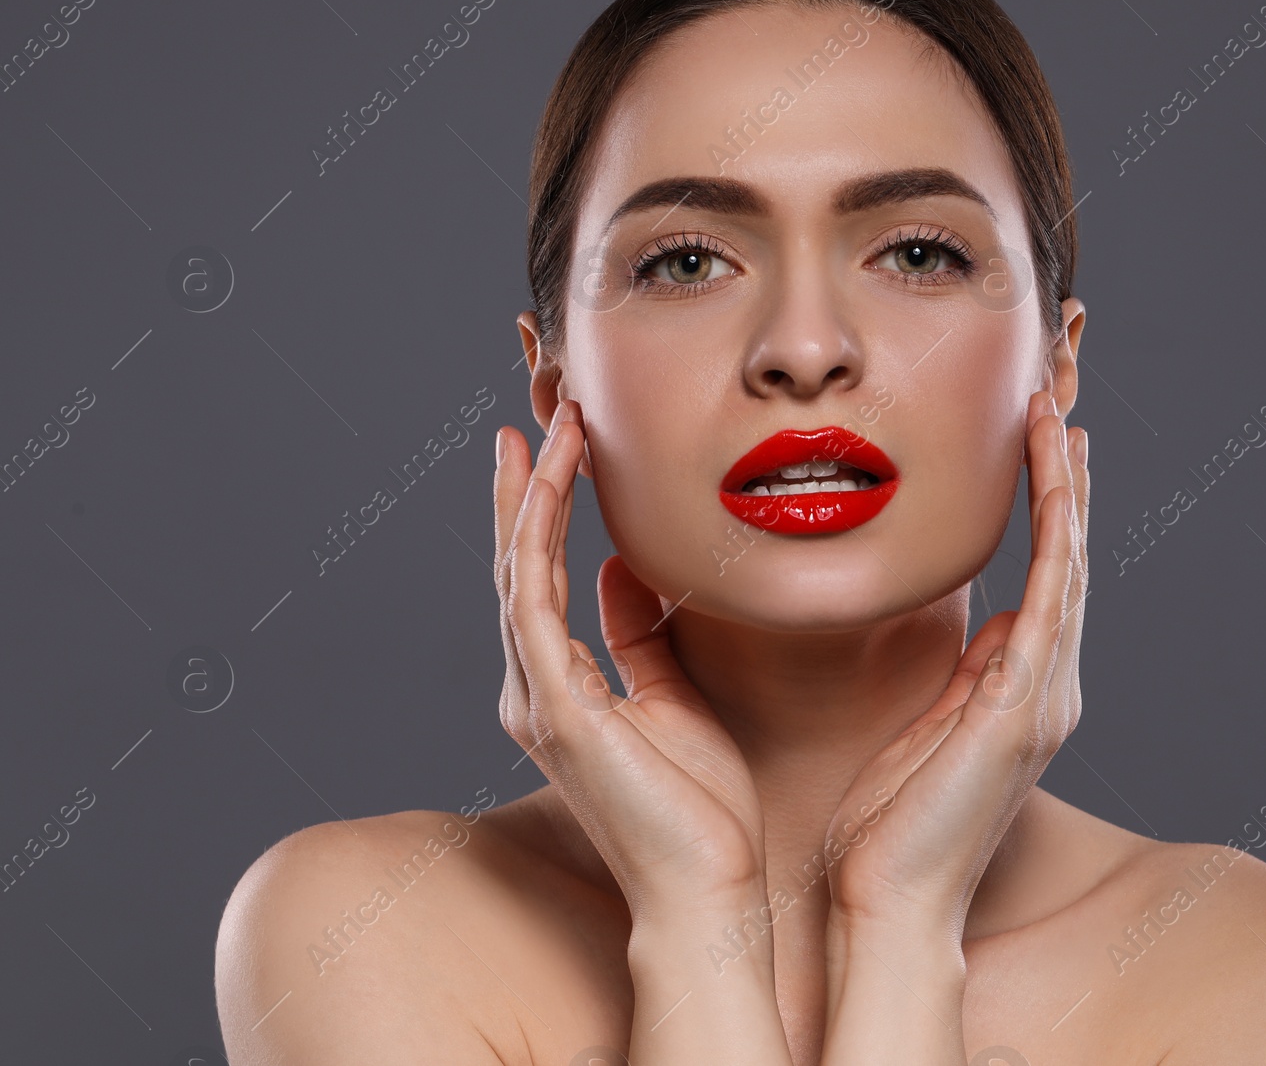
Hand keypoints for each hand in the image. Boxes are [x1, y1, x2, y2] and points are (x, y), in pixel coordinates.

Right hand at [493, 400, 770, 917]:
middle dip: (525, 486)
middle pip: (517, 564)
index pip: (543, 578)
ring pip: (518, 571)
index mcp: (562, 690)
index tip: (559, 446)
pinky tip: (549, 482)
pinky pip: (535, 601)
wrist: (710, 889)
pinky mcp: (557, 710)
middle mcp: (535, 690)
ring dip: (530, 494)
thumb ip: (639, 636)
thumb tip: (623, 569)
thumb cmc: (703, 809)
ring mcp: (537, 701)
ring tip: (547, 426)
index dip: (543, 509)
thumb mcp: (671, 697)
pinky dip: (538, 535)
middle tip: (540, 413)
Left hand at [823, 388, 1088, 932]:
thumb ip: (963, 679)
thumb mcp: (926, 731)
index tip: (1037, 446)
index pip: (1044, 581)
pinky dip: (1057, 527)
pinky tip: (1055, 473)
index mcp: (1019, 692)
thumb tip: (989, 629)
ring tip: (1056, 416)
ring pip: (1070, 565)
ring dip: (1064, 486)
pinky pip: (1053, 594)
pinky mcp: (1027, 704)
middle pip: (1068, 562)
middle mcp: (1047, 688)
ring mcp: (1046, 696)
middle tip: (1057, 407)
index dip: (1047, 511)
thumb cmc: (887, 831)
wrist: (888, 905)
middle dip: (1064, 481)